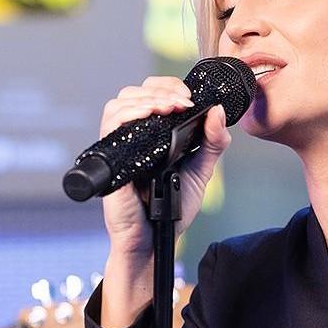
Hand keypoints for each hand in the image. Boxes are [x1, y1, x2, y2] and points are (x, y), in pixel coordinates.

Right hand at [98, 77, 231, 258]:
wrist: (156, 240)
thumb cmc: (172, 209)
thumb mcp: (200, 171)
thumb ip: (212, 143)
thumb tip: (216, 111)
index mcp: (151, 135)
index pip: (149, 94)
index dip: (167, 87)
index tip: (188, 96)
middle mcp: (132, 138)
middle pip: (132, 93)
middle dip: (161, 90)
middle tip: (183, 102)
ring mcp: (119, 147)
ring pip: (119, 104)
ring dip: (148, 98)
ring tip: (170, 107)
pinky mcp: (111, 160)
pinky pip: (110, 126)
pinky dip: (129, 113)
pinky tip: (149, 114)